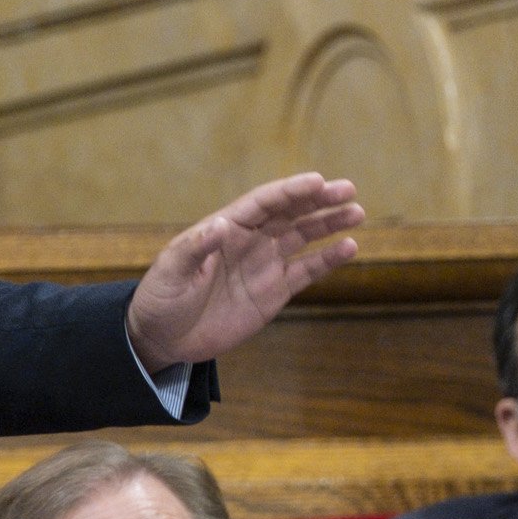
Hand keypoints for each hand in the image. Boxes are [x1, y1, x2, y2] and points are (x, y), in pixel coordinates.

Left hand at [124, 172, 362, 371]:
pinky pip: (306, 271)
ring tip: (356, 212)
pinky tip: (349, 248)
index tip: (318, 181)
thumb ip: (195, 249)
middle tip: (348, 190)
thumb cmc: (161, 297)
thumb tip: (220, 225)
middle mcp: (250, 240)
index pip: (264, 203)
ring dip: (329, 223)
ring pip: (304, 237)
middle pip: (290, 213)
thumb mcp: (171, 271)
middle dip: (318, 200)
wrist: (164, 337)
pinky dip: (328, 260)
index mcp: (225, 227)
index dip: (291, 191)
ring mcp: (264, 265)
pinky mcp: (274, 292)